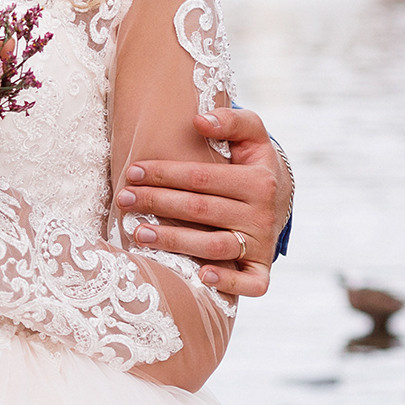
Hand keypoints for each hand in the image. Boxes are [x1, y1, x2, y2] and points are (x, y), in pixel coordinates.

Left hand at [121, 106, 289, 298]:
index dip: (165, 174)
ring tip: (139, 234)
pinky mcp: (262, 270)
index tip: (132, 171)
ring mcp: (262, 244)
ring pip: (215, 246)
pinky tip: (200, 276)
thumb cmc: (254, 163)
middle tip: (124, 200)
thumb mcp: (252, 135)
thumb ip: (230, 121)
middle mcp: (262, 214)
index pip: (201, 178)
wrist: (281, 198)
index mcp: (258, 181)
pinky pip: (251, 283)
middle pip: (201, 210)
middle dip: (158, 204)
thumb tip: (199, 120)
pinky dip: (228, 283)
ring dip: (175, 241)